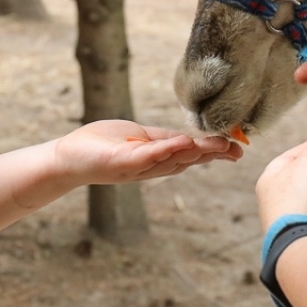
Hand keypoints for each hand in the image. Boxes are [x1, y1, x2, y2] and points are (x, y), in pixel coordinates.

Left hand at [53, 120, 242, 186]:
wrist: (68, 158)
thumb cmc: (101, 146)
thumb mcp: (139, 139)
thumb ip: (162, 140)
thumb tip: (189, 138)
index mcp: (157, 159)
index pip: (191, 155)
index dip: (215, 151)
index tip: (238, 147)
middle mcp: (151, 168)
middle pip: (188, 160)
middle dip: (214, 154)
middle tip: (239, 149)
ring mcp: (137, 167)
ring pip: (172, 160)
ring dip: (197, 152)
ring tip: (219, 144)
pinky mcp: (121, 163)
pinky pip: (146, 157)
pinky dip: (165, 150)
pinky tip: (183, 142)